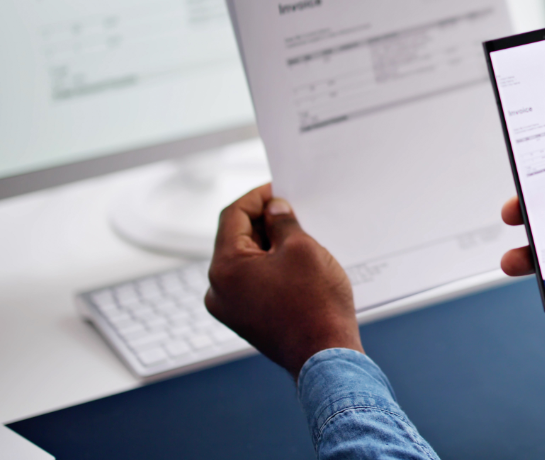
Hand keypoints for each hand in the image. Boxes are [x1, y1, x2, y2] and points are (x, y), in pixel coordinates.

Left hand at [205, 184, 361, 379]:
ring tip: (298, 237)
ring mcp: (230, 308)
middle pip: (236, 238)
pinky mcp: (245, 320)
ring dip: (268, 245)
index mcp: (225, 268)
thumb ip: (282, 221)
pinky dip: (269, 267)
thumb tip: (273, 210)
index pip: (233, 216)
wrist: (325, 355)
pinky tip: (294, 263)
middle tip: (292, 211)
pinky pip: (251, 282)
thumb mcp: (301, 248)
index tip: (277, 190)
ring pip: (244, 261)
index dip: (257, 197)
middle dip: (264, 221)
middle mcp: (218, 290)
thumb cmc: (315, 304)